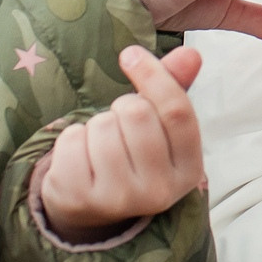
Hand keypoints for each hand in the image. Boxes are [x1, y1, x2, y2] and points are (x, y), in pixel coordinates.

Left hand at [34, 45, 205, 240]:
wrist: (92, 209)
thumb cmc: (131, 155)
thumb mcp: (158, 127)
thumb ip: (174, 87)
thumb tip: (191, 53)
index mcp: (188, 171)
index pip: (178, 111)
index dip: (154, 75)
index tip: (130, 54)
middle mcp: (160, 192)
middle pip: (137, 113)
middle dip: (121, 107)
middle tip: (119, 127)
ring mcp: (119, 199)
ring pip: (103, 125)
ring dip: (95, 125)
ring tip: (99, 147)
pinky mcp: (80, 199)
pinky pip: (72, 140)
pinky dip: (71, 139)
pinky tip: (79, 159)